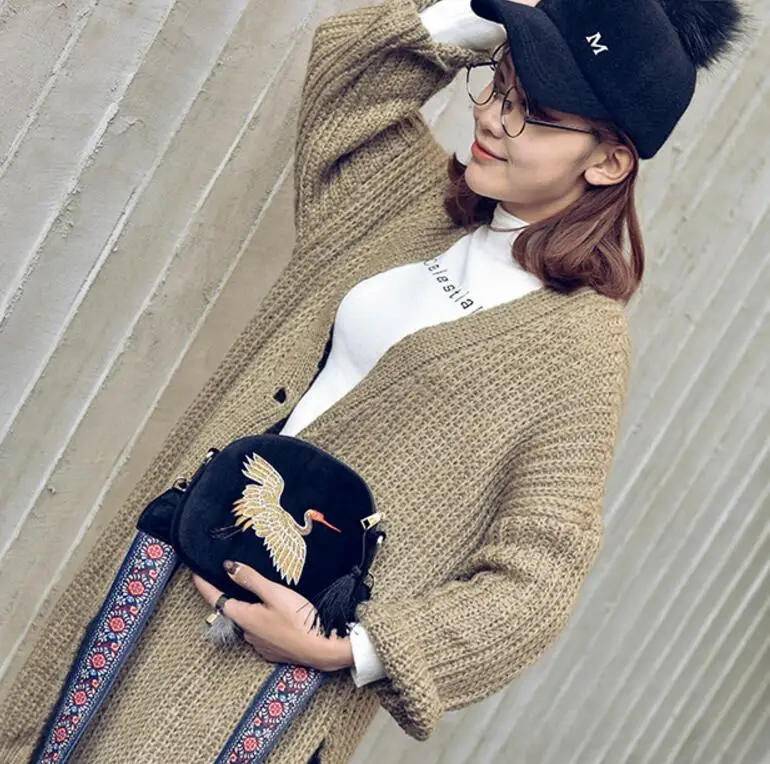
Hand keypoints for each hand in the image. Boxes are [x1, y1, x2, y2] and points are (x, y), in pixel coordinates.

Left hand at [192, 561, 353, 671]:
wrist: (321, 650)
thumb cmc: (299, 619)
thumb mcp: (275, 593)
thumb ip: (251, 579)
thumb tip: (228, 567)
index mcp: (244, 617)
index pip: (216, 598)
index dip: (204, 585)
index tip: (194, 573)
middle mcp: (246, 633)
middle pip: (232, 609)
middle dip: (230, 594)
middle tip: (231, 578)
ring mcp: (259, 644)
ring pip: (248, 621)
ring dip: (249, 608)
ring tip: (260, 594)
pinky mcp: (272, 650)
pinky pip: (260, 631)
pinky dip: (262, 620)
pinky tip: (276, 614)